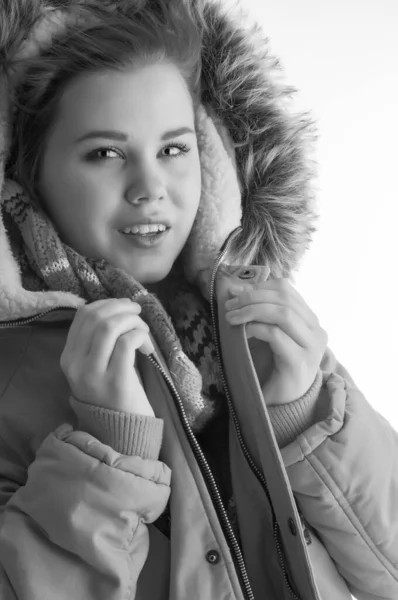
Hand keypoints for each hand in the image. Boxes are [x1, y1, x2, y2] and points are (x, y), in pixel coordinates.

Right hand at [60, 298, 154, 415]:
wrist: (121, 431)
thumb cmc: (113, 394)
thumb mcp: (96, 365)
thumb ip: (98, 340)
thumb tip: (117, 307)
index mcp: (68, 357)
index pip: (83, 315)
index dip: (107, 303)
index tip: (125, 307)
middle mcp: (75, 364)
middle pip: (96, 317)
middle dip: (122, 308)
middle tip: (139, 314)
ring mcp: (93, 374)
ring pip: (110, 327)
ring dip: (132, 321)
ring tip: (144, 330)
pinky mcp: (116, 381)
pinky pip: (127, 343)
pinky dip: (140, 336)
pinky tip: (146, 347)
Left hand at [225, 278, 327, 404]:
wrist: (281, 405)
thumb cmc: (272, 367)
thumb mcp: (266, 333)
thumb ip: (258, 312)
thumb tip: (236, 288)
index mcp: (310, 320)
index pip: (286, 290)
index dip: (259, 286)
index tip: (235, 291)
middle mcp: (316, 330)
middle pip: (284, 299)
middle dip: (252, 297)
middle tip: (229, 305)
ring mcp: (311, 346)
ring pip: (282, 314)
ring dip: (251, 310)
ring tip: (230, 317)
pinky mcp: (299, 361)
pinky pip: (276, 335)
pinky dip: (255, 328)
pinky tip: (241, 333)